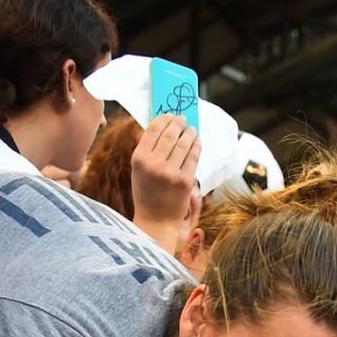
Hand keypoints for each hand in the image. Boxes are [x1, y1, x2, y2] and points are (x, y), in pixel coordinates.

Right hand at [130, 114, 200, 232]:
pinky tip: (197, 142)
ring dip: (189, 133)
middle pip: (170, 134)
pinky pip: (193, 157)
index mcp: (139, 158)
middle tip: (183, 119)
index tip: (170, 115)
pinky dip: (196, 146)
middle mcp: (154, 164)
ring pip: (183, 144)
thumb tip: (162, 127)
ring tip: (191, 129)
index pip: (153, 130)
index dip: (163, 119)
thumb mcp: (139, 170)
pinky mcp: (185, 181)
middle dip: (178, 123)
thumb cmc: (147, 193)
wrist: (156, 221)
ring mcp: (170, 172)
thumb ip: (147, 150)